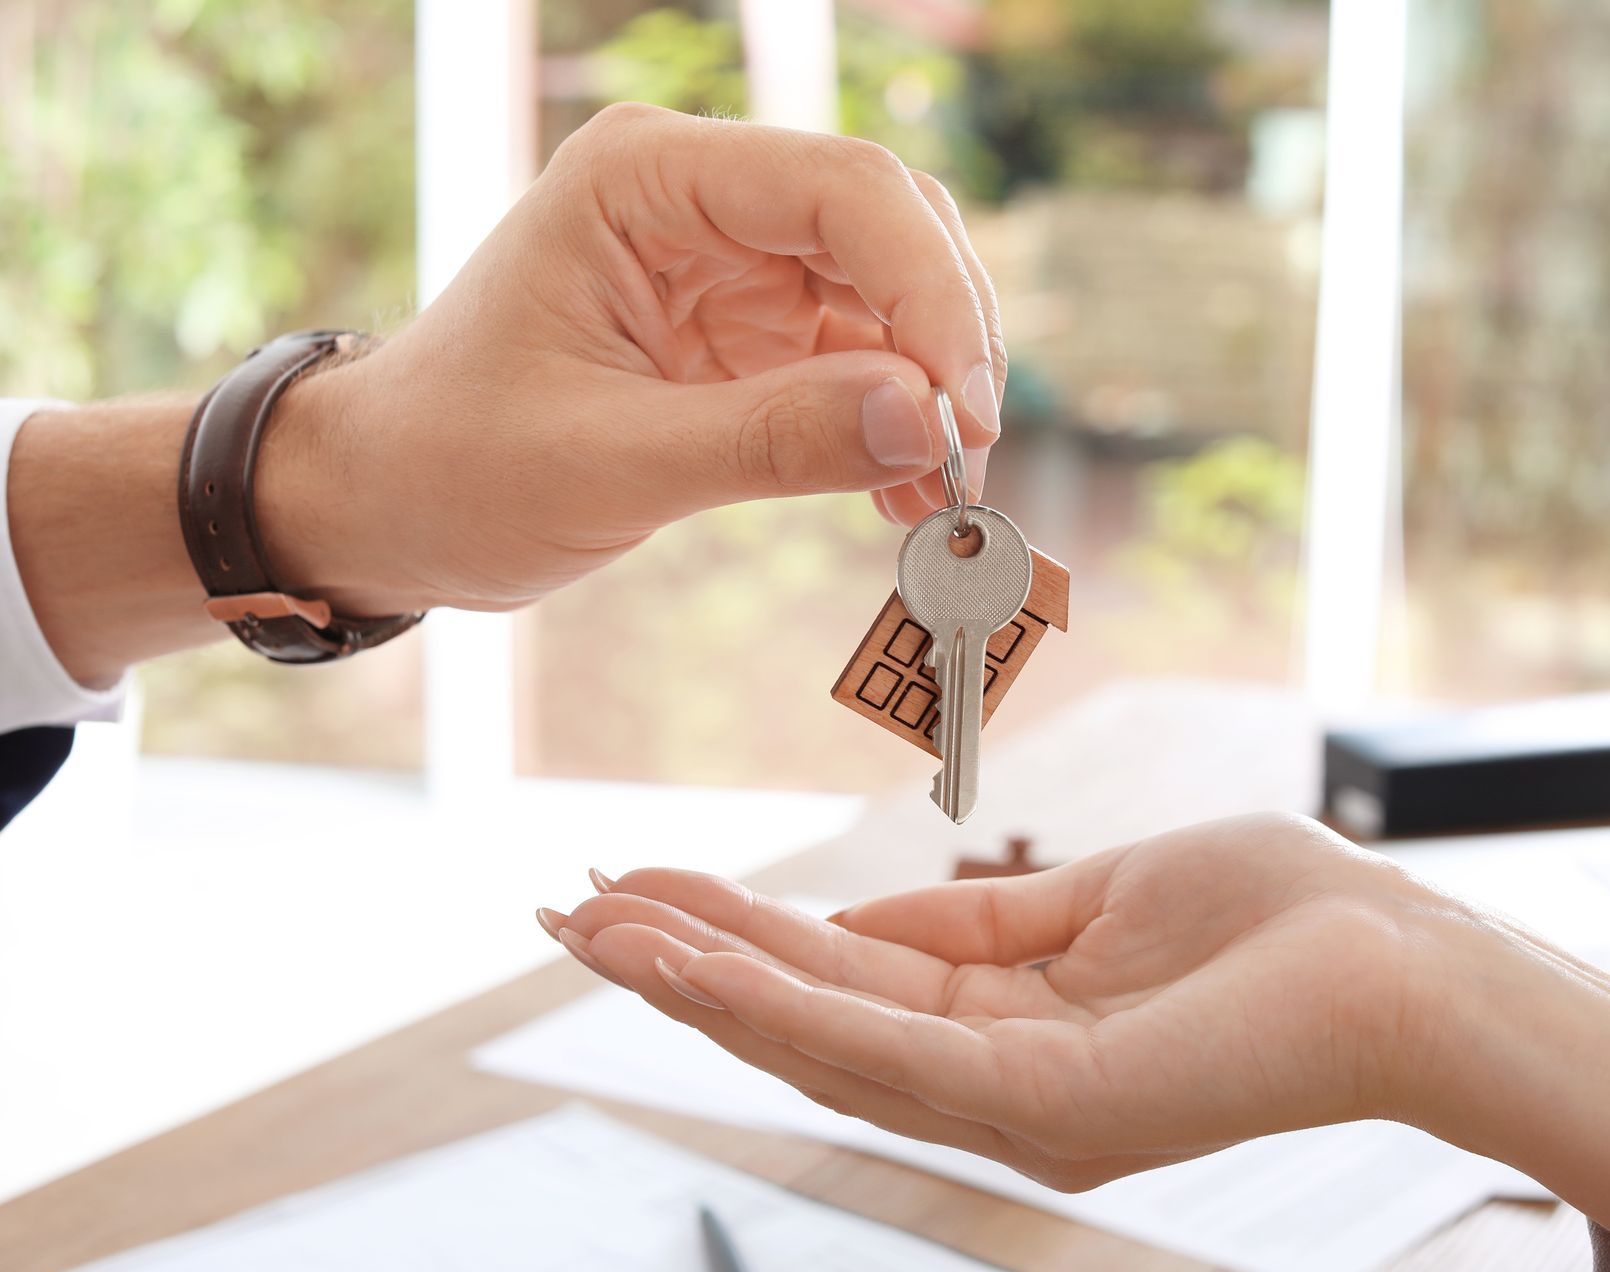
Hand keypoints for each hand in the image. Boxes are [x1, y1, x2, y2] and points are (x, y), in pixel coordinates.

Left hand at [261, 104, 1002, 614]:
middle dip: (945, 336)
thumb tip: (925, 423)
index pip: (837, 188)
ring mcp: (730, 261)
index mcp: (643, 179)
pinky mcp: (747, 329)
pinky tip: (906, 493)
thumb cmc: (455, 464)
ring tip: (942, 494)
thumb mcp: (606, 464)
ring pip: (889, 291)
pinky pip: (860, 355)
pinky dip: (896, 420)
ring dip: (932, 387)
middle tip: (968, 455)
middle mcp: (698, 198)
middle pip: (885, 226)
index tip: (965, 407)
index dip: (926, 289)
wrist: (387, 501)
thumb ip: (768, 441)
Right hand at [544, 813, 1609, 1271]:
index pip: (841, 983)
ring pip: (823, 1044)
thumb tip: (863, 914)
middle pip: (808, 1021)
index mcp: (1007, 1028)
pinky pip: (889, 1052)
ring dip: (705, 985)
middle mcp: (994, 1084)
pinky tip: (702, 966)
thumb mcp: (1096, 899)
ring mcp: (1016, 1108)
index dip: (734, 937)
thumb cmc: (1276, 922)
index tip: (638, 886)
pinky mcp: (1047, 1107)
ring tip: (599, 929)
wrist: (1402, 964)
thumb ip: (978, 923)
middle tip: (566, 912)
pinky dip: (784, 1007)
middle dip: (685, 966)